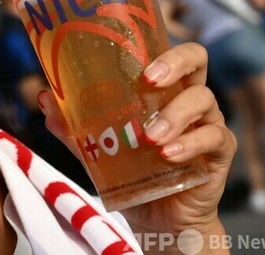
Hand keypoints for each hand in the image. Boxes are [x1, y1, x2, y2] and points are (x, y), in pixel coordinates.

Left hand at [39, 42, 236, 247]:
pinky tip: (168, 154)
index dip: (157, 45)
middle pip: (195, 59)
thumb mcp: (95, 149)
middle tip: (149, 80)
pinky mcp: (219, 151)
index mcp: (161, 89)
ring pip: (203, 99)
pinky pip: (214, 137)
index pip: (167, 51)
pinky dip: (190, 143)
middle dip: (174, 63)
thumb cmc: (129, 172)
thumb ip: (72, 126)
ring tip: (149, 137)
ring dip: (174, 116)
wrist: (155, 218)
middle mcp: (188, 97)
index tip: (134, 58)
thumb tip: (45, 99)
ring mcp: (207, 121)